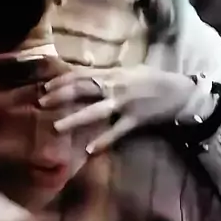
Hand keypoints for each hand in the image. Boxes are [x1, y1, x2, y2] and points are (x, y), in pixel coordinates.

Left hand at [39, 65, 196, 155]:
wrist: (179, 93)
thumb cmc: (153, 80)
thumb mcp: (130, 70)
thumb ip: (108, 73)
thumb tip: (88, 70)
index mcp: (113, 74)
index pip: (81, 74)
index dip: (62, 80)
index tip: (45, 87)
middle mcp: (116, 86)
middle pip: (83, 89)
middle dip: (60, 96)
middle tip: (41, 103)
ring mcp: (125, 104)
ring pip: (96, 111)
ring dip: (75, 119)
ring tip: (56, 127)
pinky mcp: (135, 119)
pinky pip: (116, 132)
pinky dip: (103, 141)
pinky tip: (90, 150)